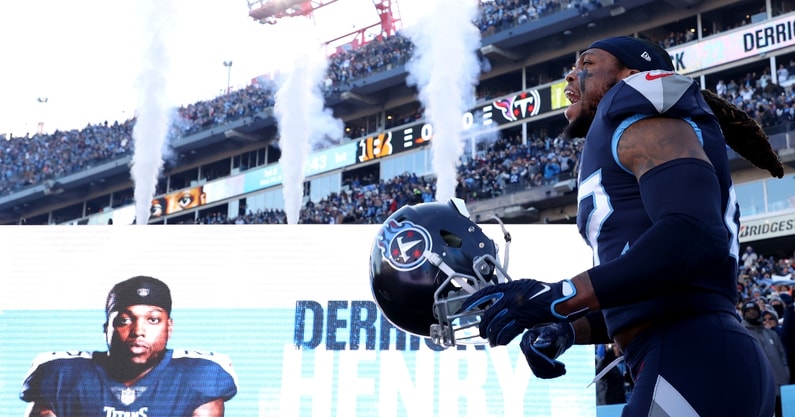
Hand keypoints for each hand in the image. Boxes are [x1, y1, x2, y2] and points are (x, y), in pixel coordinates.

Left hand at [460, 278, 583, 345]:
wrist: (559, 298)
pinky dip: (502, 338)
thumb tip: (498, 300)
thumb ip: (510, 292)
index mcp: (508, 287)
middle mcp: (510, 297)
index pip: (485, 293)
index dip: (473, 301)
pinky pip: (508, 332)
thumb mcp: (523, 285)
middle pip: (489, 314)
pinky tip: (500, 342)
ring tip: (490, 341)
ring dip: (492, 335)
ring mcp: (516, 309)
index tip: (465, 307)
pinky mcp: (524, 320)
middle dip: (483, 325)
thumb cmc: (543, 291)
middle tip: (481, 332)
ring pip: (497, 325)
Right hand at [520, 322, 573, 378]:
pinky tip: (560, 373)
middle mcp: (525, 347)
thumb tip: (536, 345)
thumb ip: (546, 336)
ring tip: (564, 371)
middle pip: (533, 362)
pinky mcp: (533, 363)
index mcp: (527, 337)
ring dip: (550, 372)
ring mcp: (528, 356)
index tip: (553, 365)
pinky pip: (539, 372)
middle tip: (563, 368)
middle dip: (548, 367)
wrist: (558, 335)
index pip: (530, 351)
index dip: (541, 359)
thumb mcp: (553, 331)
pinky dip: (550, 374)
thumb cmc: (556, 331)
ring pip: (536, 369)